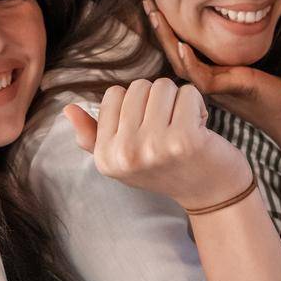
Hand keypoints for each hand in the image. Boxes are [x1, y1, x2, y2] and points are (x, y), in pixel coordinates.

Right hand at [63, 77, 253, 211]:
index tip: (150, 131)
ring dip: (178, 102)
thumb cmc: (168, 168)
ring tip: (184, 128)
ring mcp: (154, 147)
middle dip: (158, 100)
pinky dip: (197, 105)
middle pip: (138, 87)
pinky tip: (201, 129)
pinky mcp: (184, 139)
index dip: (137, 105)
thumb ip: (94, 135)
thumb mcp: (124, 158)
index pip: (113, 95)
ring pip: (163, 86)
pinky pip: (187, 92)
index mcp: (106, 157)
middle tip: (170, 130)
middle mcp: (125, 154)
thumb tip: (68, 108)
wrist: (212, 193)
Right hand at [143, 0, 280, 149]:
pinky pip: (203, 78)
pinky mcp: (233, 90)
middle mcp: (208, 84)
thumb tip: (226, 29)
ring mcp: (219, 89)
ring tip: (156, 16)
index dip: (167, 30)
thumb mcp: (249, 69)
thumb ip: (232, 57)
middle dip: (160, 29)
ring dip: (168, 40)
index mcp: (210, 78)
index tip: (156, 5)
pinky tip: (182, 45)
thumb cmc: (275, 96)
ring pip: (183, 65)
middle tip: (147, 3)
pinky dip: (191, 61)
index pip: (180, 52)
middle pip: (175, 55)